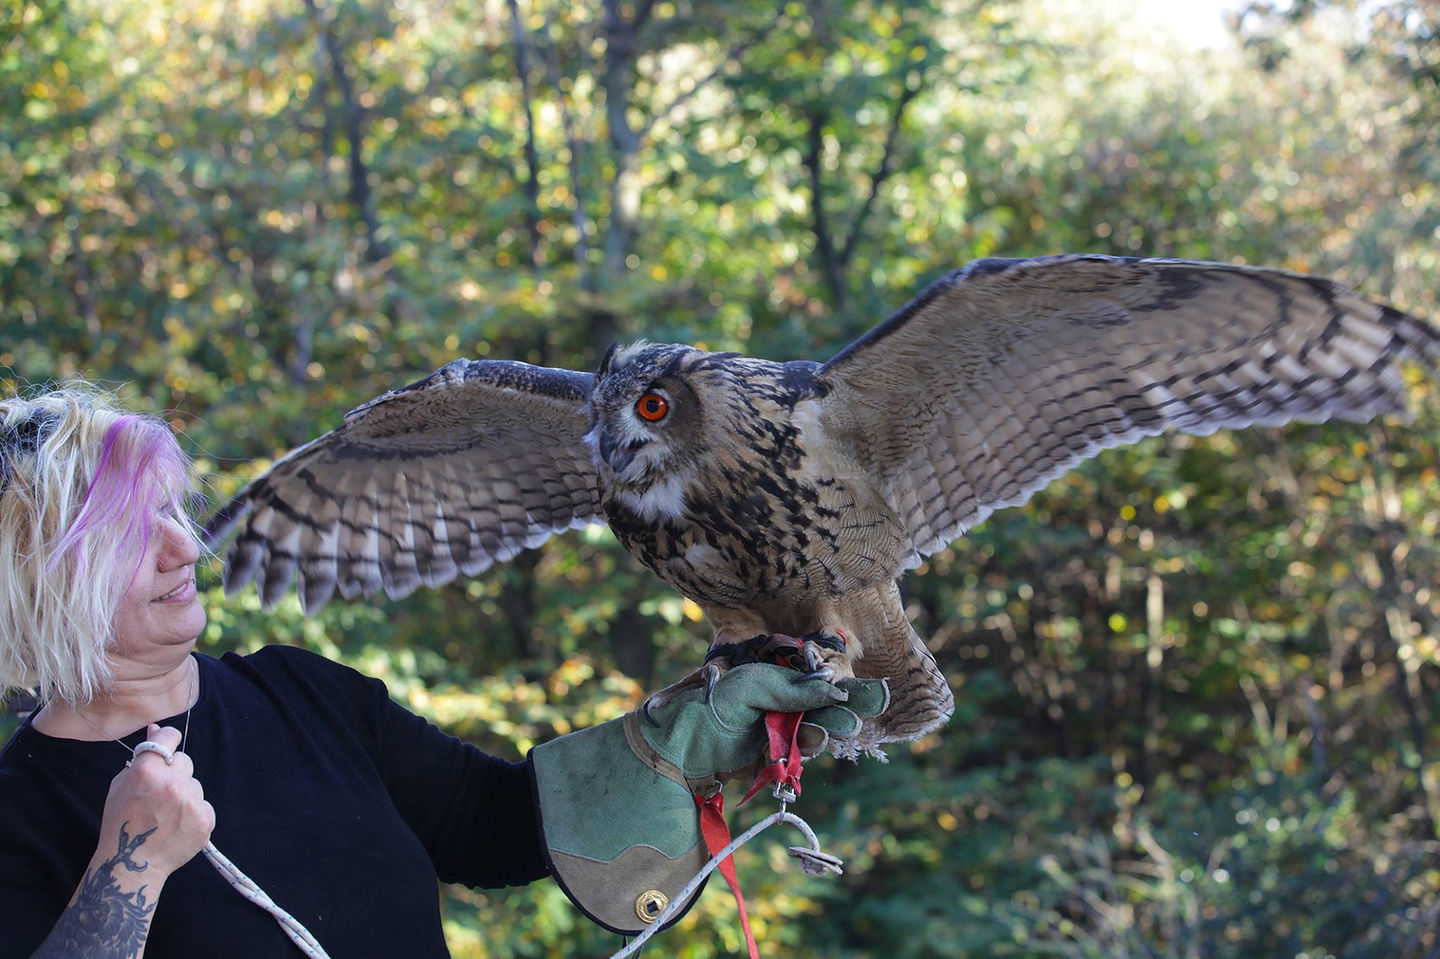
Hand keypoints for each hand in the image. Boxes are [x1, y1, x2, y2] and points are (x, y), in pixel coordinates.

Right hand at [95, 723, 213, 879]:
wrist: (132, 862)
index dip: (168, 739)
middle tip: (159, 794)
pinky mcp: (205, 818)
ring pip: (194, 784)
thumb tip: (156, 729)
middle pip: (184, 761)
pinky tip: (176, 824)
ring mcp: (191, 801)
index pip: (169, 737)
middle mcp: (172, 783)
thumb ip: (142, 756)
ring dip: (184, 793)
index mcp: (146, 771)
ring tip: (166, 814)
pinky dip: (193, 811)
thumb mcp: (121, 785)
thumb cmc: (122, 822)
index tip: (168, 744)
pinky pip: (203, 803)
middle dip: (174, 772)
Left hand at [641, 663, 887, 784]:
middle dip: (846, 706)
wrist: (682, 743)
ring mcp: (776, 729)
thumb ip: (794, 691)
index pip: (817, 679)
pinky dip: (808, 747)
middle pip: (822, 706)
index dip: (844, 685)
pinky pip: (798, 751)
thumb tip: (834, 694)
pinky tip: (816, 739)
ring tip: (846, 725)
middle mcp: (780, 702)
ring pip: (815, 729)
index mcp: (775, 677)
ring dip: (831, 727)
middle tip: (875, 705)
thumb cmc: (714, 703)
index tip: (873, 691)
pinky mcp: (772, 756)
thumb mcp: (755, 686)